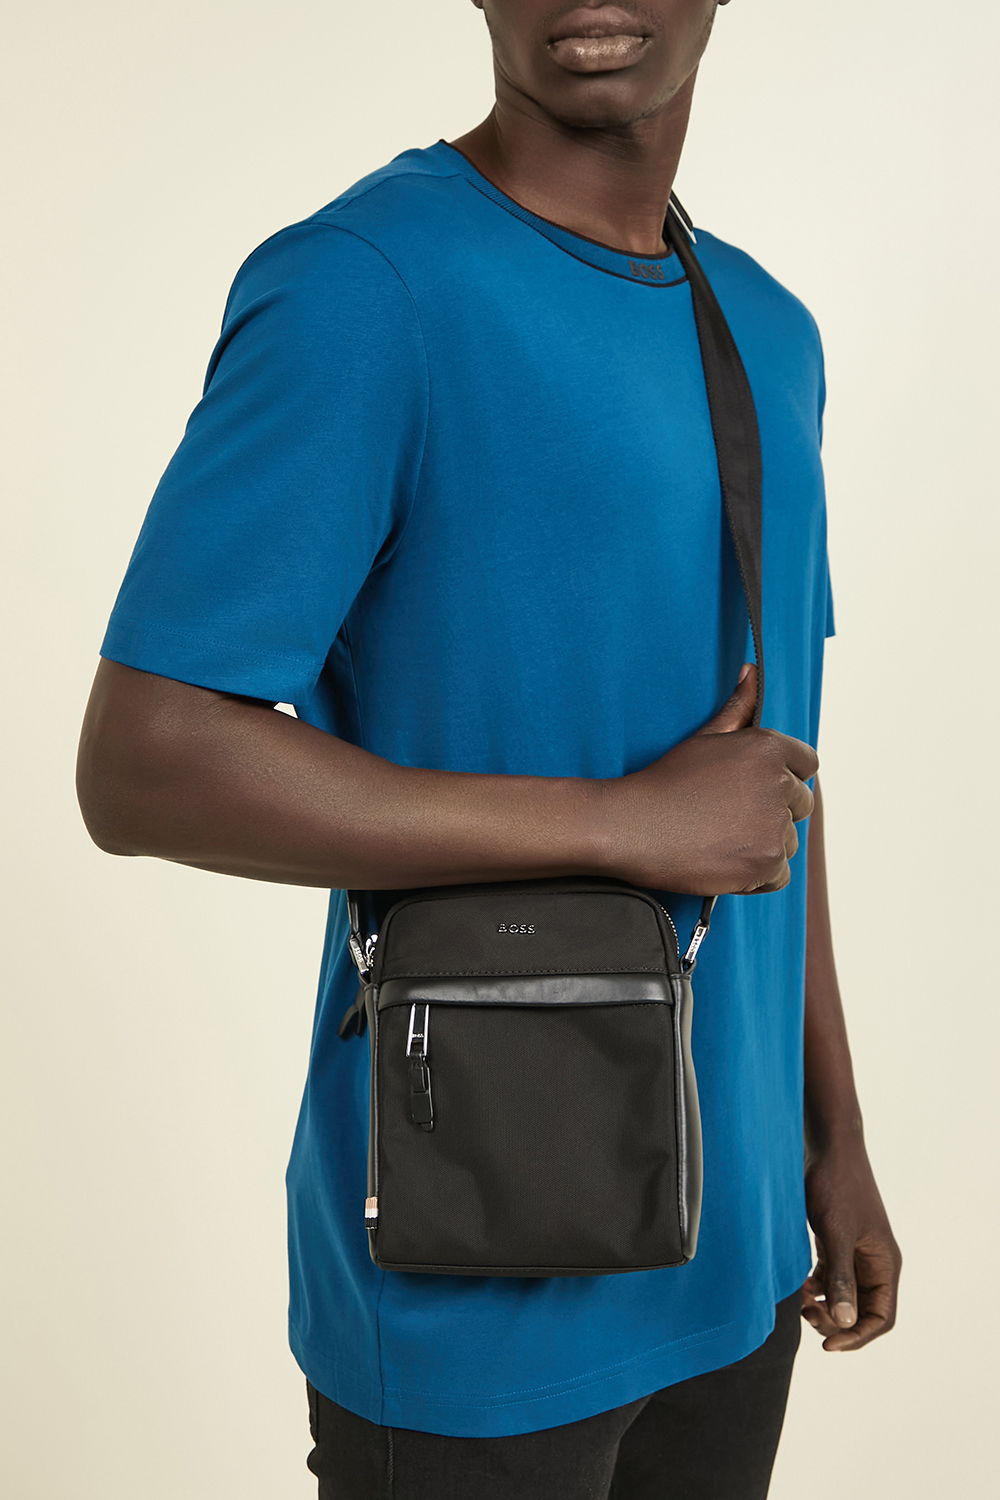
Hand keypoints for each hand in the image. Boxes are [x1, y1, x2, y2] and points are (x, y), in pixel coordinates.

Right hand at [607, 665, 818, 894]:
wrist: (632, 827)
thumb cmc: (665, 781)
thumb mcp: (705, 737)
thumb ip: (738, 707)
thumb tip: (752, 671)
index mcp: (767, 748)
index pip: (807, 764)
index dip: (783, 779)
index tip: (754, 791)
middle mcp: (778, 784)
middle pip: (801, 804)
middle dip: (774, 812)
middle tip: (730, 817)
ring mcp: (774, 826)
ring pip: (789, 840)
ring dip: (763, 844)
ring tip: (720, 839)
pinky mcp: (766, 864)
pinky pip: (779, 874)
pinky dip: (757, 875)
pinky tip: (724, 860)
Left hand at [801, 1141, 901, 1350]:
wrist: (827, 1147)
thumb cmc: (837, 1186)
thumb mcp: (836, 1234)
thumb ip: (840, 1278)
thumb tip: (845, 1322)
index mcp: (884, 1263)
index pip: (881, 1318)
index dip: (857, 1336)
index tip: (827, 1343)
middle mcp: (874, 1262)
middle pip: (863, 1312)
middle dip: (837, 1322)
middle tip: (807, 1315)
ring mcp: (856, 1252)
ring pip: (845, 1296)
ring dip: (825, 1306)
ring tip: (800, 1302)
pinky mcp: (838, 1242)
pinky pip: (832, 1277)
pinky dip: (817, 1287)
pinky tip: (800, 1286)